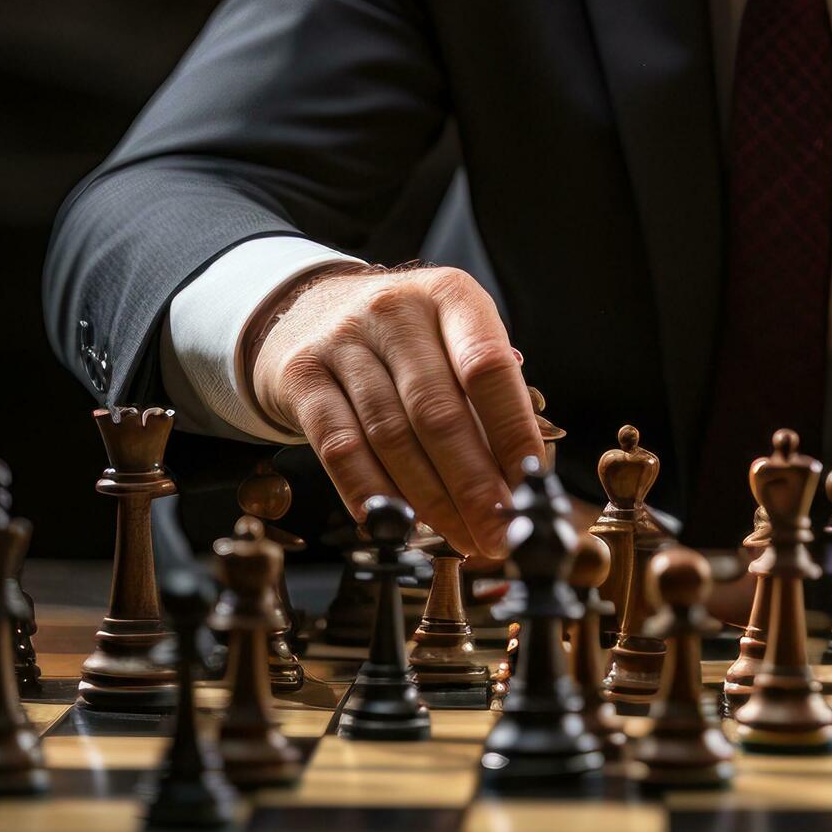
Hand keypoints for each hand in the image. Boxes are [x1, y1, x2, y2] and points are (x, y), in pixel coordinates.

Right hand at [248, 264, 541, 559]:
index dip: (512, 433)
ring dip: (429, 500)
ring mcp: (343, 341)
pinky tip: (395, 524)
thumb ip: (484, 395)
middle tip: (498, 534)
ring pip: (391, 435)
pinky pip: (338, 447)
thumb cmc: (405, 337)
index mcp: (450, 295)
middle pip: (438, 412)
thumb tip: (518, 476)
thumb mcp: (452, 338)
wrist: (309, 310)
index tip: (530, 486)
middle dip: (474, 486)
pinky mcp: (301, 376)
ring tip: (459, 536)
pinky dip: (370, 492)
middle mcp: (395, 311)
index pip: (488, 369)